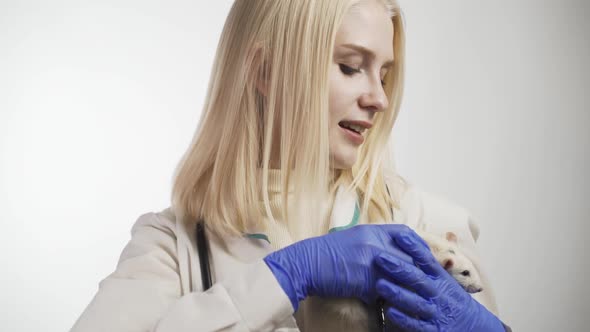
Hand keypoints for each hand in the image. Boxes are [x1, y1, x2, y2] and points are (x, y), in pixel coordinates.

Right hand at [263, 224, 428, 310]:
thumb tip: (392, 254)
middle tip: (431, 284)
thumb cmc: (326, 252)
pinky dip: (391, 300)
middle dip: (421, 272)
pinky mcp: (365, 281)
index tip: (427, 257)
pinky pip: (385, 292)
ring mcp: (370, 262)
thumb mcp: (352, 238)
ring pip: (401, 277)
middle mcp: (374, 243)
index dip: (420, 246)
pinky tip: (396, 307)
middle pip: (409, 258)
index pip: (406, 234)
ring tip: (420, 300)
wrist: (306, 263)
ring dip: (411, 290)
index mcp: (372, 230)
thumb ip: (373, 242)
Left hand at [374, 229, 503, 330]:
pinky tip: (391, 312)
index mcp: (440, 278)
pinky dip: (404, 319)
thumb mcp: (444, 280)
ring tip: (380, 284)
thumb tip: (410, 241)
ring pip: (415, 302)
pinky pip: (417, 324)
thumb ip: (428, 266)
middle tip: (379, 257)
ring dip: (397, 293)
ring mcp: (435, 312)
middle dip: (399, 267)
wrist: (475, 328)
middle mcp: (438, 293)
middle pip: (418, 279)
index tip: (400, 236)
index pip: (427, 260)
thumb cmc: (452, 299)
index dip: (414, 248)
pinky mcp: (433, 329)